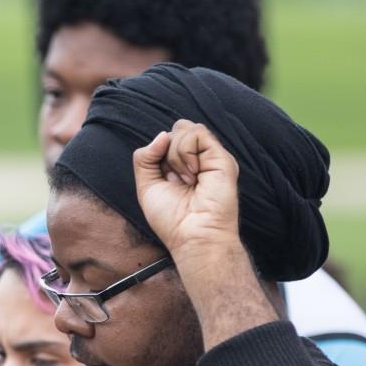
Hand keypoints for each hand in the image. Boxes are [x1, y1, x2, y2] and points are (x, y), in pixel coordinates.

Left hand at [134, 120, 275, 349]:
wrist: (193, 237)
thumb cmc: (172, 221)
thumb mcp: (146, 187)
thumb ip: (145, 158)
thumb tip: (162, 135)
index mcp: (181, 166)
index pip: (166, 139)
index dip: (157, 154)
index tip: (164, 179)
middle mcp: (197, 159)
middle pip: (176, 130)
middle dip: (166, 153)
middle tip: (175, 181)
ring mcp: (210, 157)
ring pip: (185, 128)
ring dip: (176, 154)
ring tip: (187, 181)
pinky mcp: (221, 157)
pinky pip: (197, 133)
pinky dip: (186, 152)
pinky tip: (193, 175)